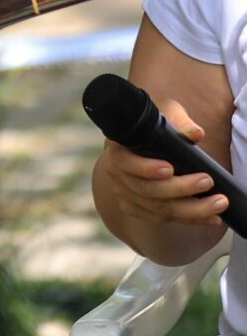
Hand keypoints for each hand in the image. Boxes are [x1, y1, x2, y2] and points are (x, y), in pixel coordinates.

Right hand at [98, 95, 231, 231]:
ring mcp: (125, 195)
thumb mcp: (164, 117)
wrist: (139, 146)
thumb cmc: (153, 129)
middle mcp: (117, 176)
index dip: (146, 168)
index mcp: (117, 151)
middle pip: (147, 190)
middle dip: (180, 188)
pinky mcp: (137, 209)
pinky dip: (188, 219)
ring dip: (191, 209)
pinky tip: (210, 217)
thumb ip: (180, 122)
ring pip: (158, 209)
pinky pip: (162, 219)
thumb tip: (196, 134)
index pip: (126, 162)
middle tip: (207, 181)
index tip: (170, 168)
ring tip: (218, 203)